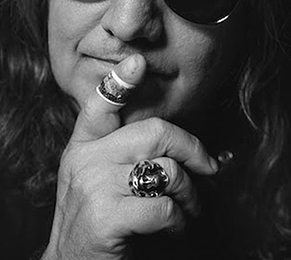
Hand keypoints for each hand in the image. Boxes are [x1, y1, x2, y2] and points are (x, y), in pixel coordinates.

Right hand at [42, 54, 218, 258]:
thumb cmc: (95, 218)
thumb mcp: (95, 177)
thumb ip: (123, 152)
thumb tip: (182, 145)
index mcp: (83, 145)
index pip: (100, 104)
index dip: (120, 82)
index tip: (139, 62)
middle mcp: (86, 160)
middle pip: (153, 133)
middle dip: (192, 149)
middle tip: (208, 168)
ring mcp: (94, 187)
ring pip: (166, 171)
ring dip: (189, 193)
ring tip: (186, 207)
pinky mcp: (107, 218)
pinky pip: (163, 206)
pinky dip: (179, 220)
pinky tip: (173, 227)